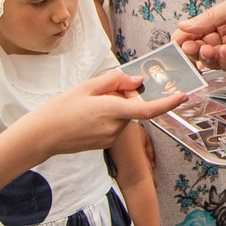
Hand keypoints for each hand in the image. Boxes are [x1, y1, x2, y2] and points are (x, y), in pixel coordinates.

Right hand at [20, 71, 182, 158]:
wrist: (42, 136)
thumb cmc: (60, 109)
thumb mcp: (86, 87)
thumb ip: (115, 81)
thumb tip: (137, 82)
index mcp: (111, 111)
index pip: (147, 109)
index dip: (167, 103)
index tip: (183, 96)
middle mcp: (114, 127)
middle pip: (133, 107)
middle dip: (125, 96)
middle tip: (101, 91)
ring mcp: (110, 138)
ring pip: (124, 116)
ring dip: (115, 106)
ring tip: (89, 105)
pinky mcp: (105, 144)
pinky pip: (115, 125)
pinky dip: (109, 116)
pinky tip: (88, 116)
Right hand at [177, 0, 225, 72]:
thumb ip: (210, 18)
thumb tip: (183, 25)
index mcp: (224, 20)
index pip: (198, 30)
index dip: (186, 35)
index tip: (177, 38)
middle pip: (202, 46)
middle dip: (192, 47)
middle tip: (185, 47)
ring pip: (213, 59)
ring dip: (204, 55)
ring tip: (200, 50)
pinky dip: (222, 60)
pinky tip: (222, 51)